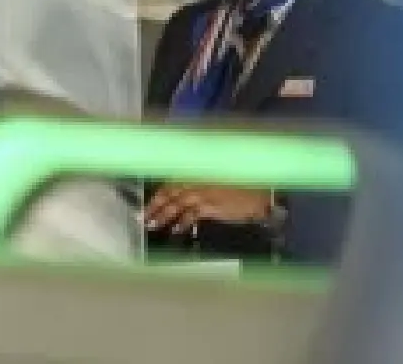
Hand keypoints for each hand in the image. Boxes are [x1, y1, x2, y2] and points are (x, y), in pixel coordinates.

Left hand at [145, 183, 272, 235]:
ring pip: (175, 205)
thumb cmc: (240, 183)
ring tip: (152, 226)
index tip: (145, 206)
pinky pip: (191, 216)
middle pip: (167, 194)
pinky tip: (176, 230)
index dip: (156, 196)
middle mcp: (193, 180)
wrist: (260, 190)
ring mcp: (200, 192)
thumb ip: (197, 184)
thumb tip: (182, 197)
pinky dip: (182, 223)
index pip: (168, 184)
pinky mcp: (209, 206)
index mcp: (193, 172)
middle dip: (153, 207)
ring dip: (162, 216)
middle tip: (141, 219)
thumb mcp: (215, 179)